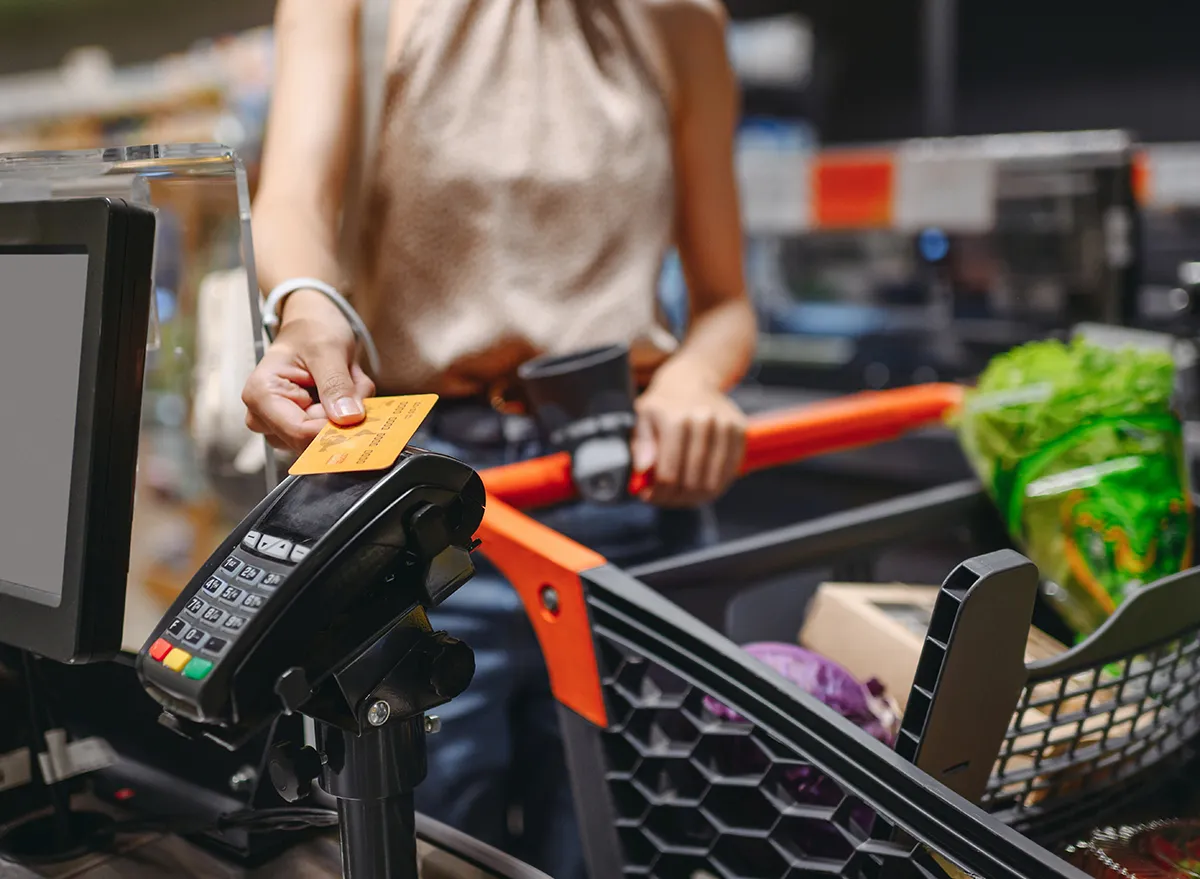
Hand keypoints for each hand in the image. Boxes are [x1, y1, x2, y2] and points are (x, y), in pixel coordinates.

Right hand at [241, 290, 374, 452]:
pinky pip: (331, 433)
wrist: (311, 323)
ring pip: (326, 438)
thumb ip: (336, 385)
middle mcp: (264, 416)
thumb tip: (347, 418)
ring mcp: (280, 426)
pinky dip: (347, 413)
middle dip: (343, 415)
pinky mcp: (298, 428)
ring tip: (345, 380)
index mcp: (261, 395)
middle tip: (351, 381)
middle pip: (314, 439)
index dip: (335, 427)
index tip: (360, 411)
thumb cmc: (311, 329)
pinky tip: (343, 391)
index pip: (300, 433)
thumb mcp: (328, 350)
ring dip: (348, 412)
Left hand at [631, 367, 746, 507]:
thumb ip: (642, 446)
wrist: (692, 380)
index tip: (650, 498)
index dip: (659, 493)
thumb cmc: (663, 405)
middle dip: (676, 498)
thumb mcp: (643, 419)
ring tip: (681, 496)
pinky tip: (700, 486)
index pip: (669, 473)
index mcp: (675, 419)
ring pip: (712, 482)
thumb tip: (645, 472)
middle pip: (692, 481)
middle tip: (666, 500)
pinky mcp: (740, 431)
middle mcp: (703, 420)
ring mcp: (725, 426)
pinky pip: (729, 472)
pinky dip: (715, 486)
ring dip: (696, 497)